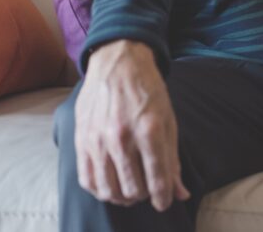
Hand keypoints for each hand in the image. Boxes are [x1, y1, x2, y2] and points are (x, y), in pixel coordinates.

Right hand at [74, 40, 189, 210]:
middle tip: (147, 188)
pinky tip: (109, 185)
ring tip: (129, 190)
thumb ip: (172, 159)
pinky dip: (100, 190)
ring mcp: (98, 139)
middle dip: (144, 195)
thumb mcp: (168, 120)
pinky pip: (87, 179)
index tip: (164, 201)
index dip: (163, 198)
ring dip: (122, 196)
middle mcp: (122, 137)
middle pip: (133, 189)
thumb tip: (181, 193)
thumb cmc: (147, 90)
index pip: (158, 180)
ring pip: (109, 190)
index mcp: (149, 130)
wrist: (118, 61)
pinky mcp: (81, 139)